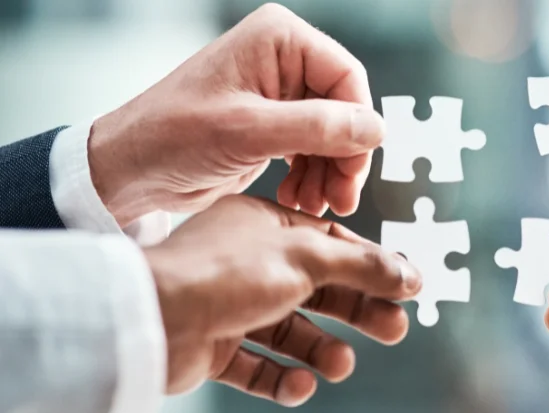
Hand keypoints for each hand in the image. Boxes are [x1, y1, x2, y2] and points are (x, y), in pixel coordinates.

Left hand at [89, 4, 379, 224]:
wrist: (130, 169)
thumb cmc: (172, 136)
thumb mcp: (249, 131)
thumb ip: (318, 127)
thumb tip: (375, 129)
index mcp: (279, 40)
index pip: (347, 77)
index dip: (357, 125)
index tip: (355, 168)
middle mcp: (283, 60)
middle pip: (345, 109)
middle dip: (344, 157)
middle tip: (340, 198)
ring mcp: (280, 93)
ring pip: (334, 134)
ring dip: (330, 173)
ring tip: (315, 205)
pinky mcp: (274, 124)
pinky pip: (314, 149)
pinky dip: (313, 176)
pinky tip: (299, 198)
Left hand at [142, 195, 420, 406]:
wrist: (149, 318)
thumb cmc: (221, 273)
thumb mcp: (307, 257)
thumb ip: (363, 266)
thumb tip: (408, 274)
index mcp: (265, 225)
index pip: (331, 242)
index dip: (371, 265)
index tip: (406, 286)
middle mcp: (248, 263)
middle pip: (317, 287)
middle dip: (357, 311)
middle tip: (394, 328)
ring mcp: (228, 306)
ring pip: (289, 331)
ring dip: (321, 350)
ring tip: (341, 364)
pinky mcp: (212, 347)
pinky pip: (257, 367)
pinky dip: (281, 379)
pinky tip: (299, 386)